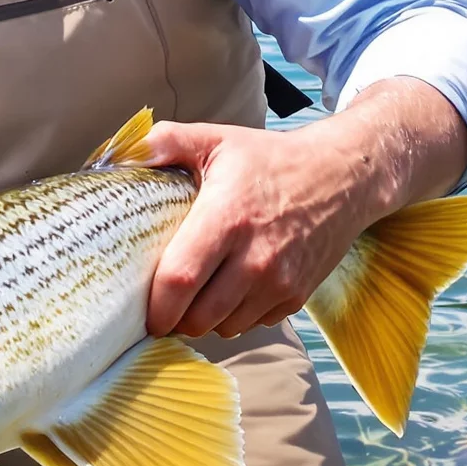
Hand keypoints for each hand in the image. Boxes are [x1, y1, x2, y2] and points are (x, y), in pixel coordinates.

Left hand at [142, 77, 466, 340]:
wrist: (344, 177)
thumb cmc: (271, 159)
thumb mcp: (217, 140)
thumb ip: (166, 141)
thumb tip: (122, 153)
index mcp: (227, 218)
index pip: (180, 278)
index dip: (155, 305)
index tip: (140, 311)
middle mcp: (255, 257)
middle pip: (198, 315)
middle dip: (173, 319)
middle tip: (158, 307)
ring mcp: (279, 281)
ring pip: (224, 325)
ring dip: (202, 320)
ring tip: (190, 299)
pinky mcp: (296, 296)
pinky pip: (252, 323)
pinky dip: (233, 318)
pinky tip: (225, 293)